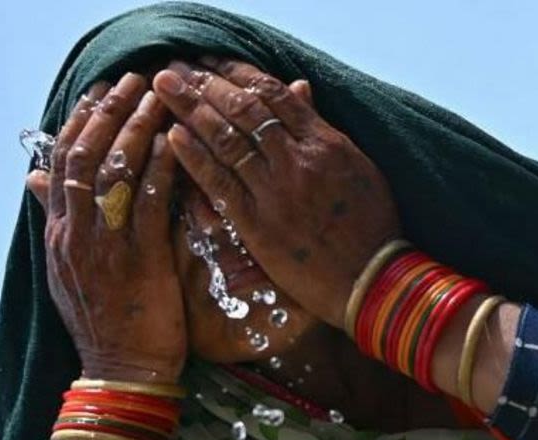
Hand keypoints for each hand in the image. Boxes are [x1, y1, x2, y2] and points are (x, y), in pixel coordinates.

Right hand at [26, 73, 185, 381]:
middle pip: (84, 156)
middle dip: (108, 112)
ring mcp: (105, 246)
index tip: (97, 93)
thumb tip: (34, 179)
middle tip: (132, 80)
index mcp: (59, 235)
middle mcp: (75, 235)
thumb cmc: (105, 321)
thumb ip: (57, 221)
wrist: (121, 373)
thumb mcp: (67, 269)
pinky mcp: (140, 260)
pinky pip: (149, 202)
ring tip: (156, 97)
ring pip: (114, 172)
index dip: (79, 123)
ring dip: (136, 127)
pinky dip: (161, 168)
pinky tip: (175, 143)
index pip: (61, 164)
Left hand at [153, 59, 400, 329]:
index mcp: (325, 142)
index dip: (237, 73)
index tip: (212, 62)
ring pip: (227, 139)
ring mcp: (276, 191)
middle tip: (175, 66)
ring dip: (191, 109)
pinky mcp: (258, 224)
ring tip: (165, 88)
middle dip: (206, 83)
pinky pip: (220, 183)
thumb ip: (322, 127)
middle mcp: (298, 160)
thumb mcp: (358, 166)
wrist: (373, 279)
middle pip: (243, 108)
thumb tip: (298, 88)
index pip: (274, 95)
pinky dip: (195, 157)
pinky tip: (173, 135)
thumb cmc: (372, 225)